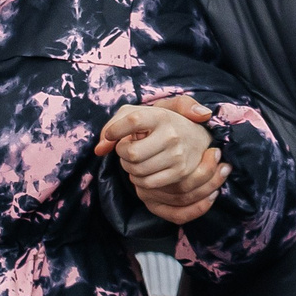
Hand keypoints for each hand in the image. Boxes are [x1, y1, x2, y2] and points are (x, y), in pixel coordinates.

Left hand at [98, 94, 228, 225]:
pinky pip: (147, 183)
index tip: (112, 134)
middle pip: (132, 153)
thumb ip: (115, 123)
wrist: (196, 135)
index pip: (133, 121)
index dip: (116, 129)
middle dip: (122, 152)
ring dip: (128, 167)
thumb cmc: (160, 123)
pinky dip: (138, 179)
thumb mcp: (140, 112)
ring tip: (135, 158)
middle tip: (126, 148)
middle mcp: (171, 135)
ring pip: (138, 170)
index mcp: (161, 116)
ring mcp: (177, 155)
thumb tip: (99, 150)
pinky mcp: (180, 173)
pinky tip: (142, 170)